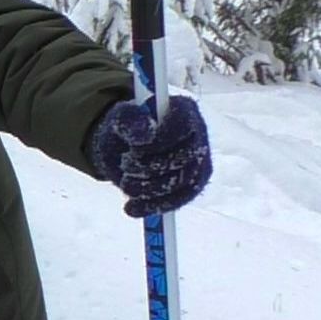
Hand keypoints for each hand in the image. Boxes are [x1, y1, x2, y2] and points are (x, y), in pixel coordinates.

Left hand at [91, 96, 213, 217]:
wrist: (126, 145)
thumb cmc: (127, 126)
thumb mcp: (120, 117)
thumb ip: (129, 119)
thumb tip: (145, 133)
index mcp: (185, 111)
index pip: (183, 126)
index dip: (159, 140)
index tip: (133, 148)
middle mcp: (198, 135)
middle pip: (184, 157)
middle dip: (151, 167)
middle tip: (125, 167)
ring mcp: (200, 161)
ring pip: (183, 182)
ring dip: (151, 189)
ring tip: (126, 186)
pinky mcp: (193, 184)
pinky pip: (180, 200)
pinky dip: (155, 206)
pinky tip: (132, 209)